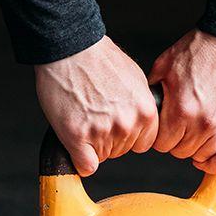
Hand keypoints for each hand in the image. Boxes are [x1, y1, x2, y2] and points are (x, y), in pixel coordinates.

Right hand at [35, 36, 157, 175]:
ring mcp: (102, 132)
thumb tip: (142, 123)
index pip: (143, 144)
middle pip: (121, 151)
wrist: (70, 49)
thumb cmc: (98, 60)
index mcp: (146, 112)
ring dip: (91, 144)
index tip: (115, 123)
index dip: (128, 136)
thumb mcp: (135, 80)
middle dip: (108, 138)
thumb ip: (141, 106)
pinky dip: (79, 159)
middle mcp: (127, 124)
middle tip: (94, 113)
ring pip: (101, 157)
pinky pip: (85, 166)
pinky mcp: (78, 137)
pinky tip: (75, 142)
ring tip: (82, 114)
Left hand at [149, 29, 215, 173]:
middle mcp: (202, 123)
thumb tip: (146, 106)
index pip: (160, 143)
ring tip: (194, 133)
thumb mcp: (165, 64)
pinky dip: (215, 163)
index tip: (163, 127)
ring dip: (195, 148)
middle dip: (176, 141)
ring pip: (202, 156)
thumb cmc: (203, 47)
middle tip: (179, 127)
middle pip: (180, 152)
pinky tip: (207, 157)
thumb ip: (153, 90)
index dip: (158, 136)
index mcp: (181, 109)